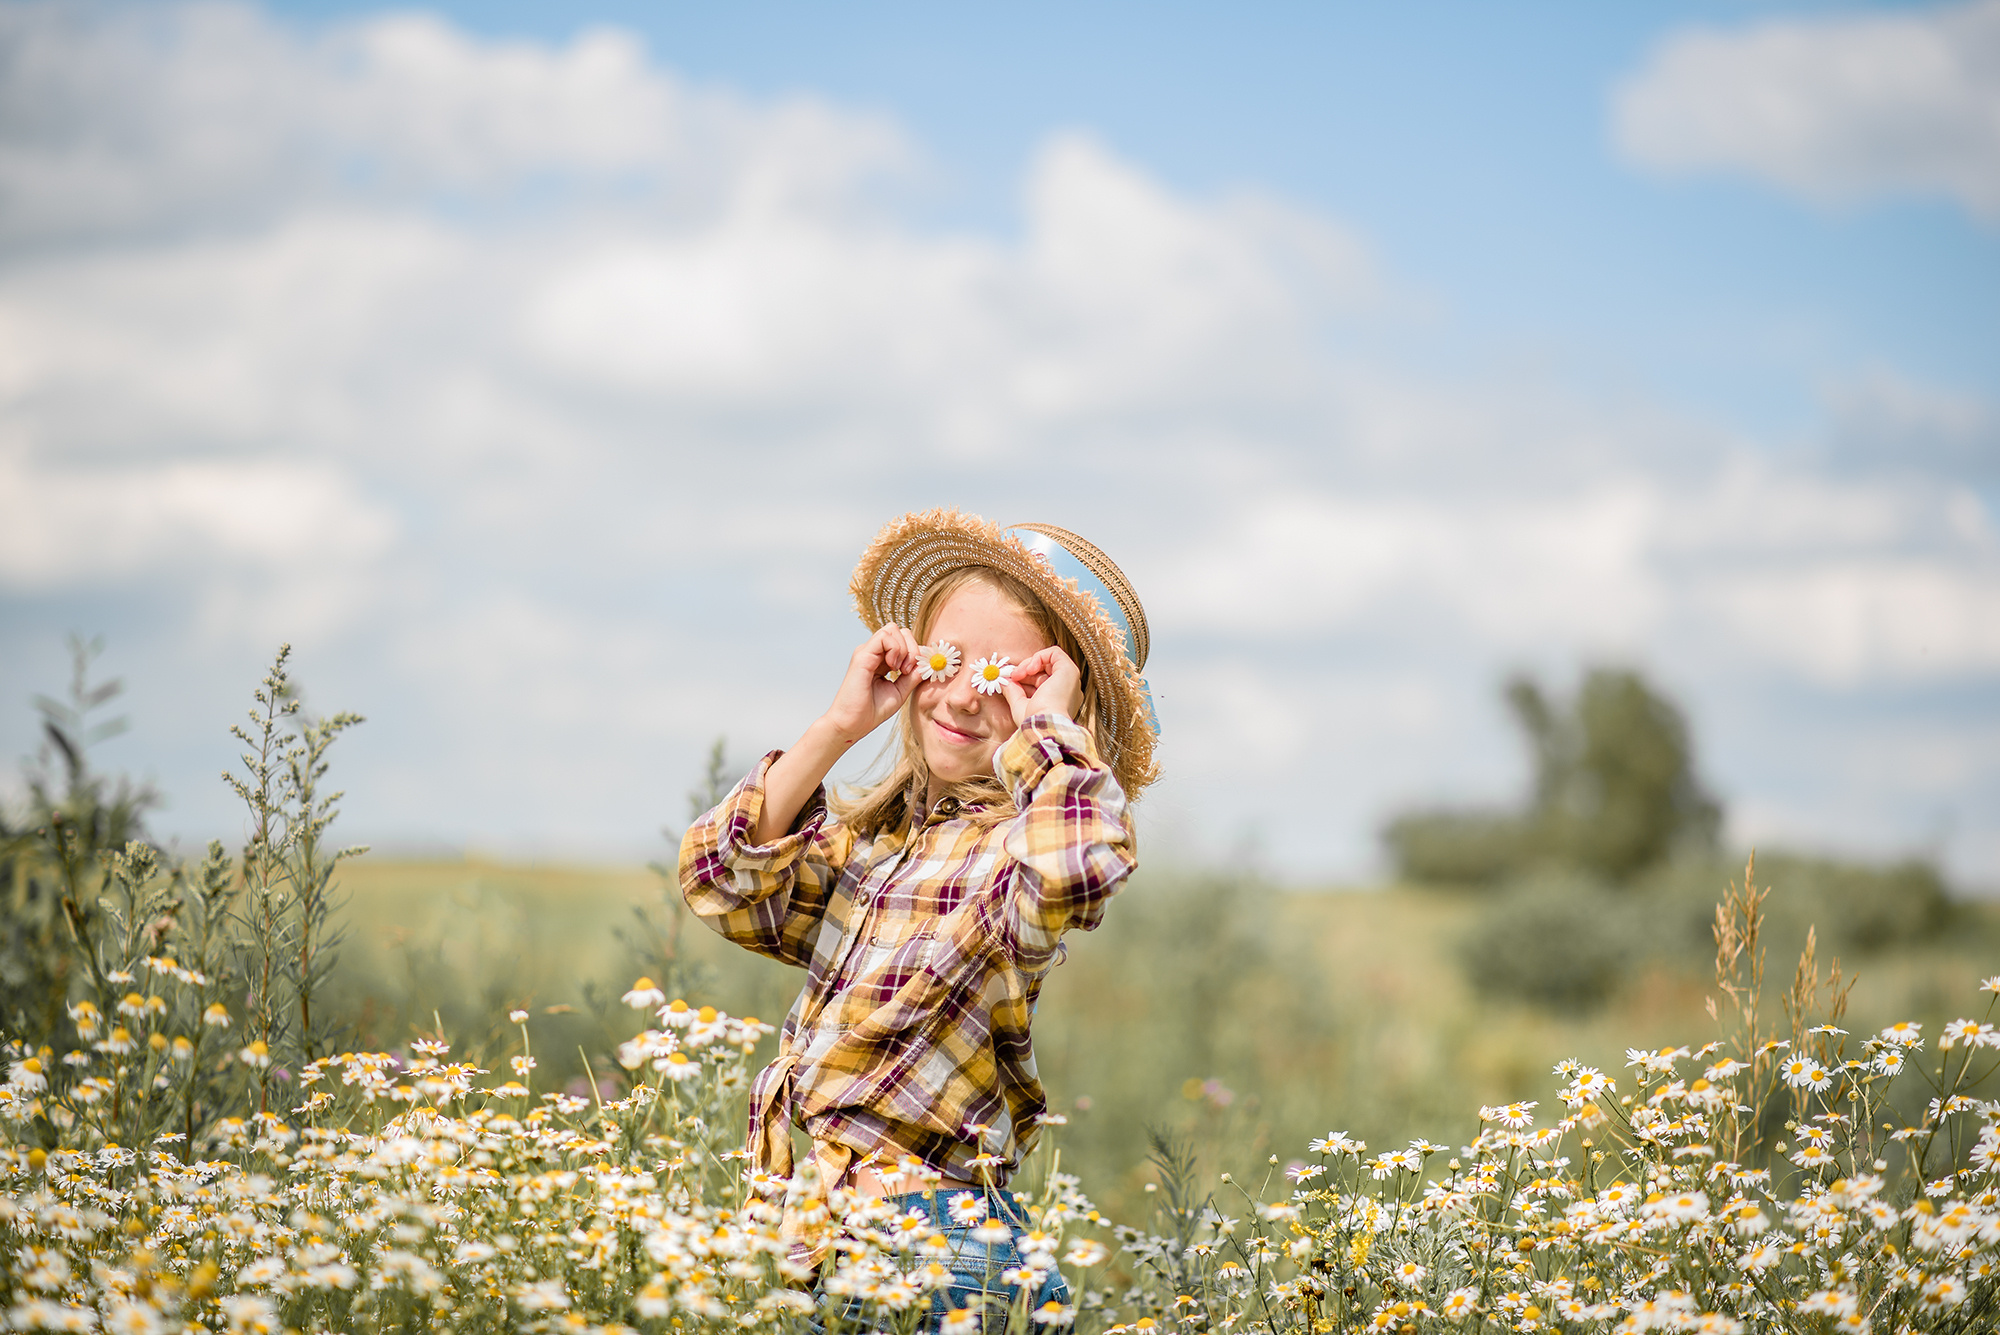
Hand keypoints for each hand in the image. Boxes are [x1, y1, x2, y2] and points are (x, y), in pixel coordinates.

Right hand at [819, 623, 922, 744]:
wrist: (852, 724)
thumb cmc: (872, 711)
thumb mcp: (900, 691)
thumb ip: (913, 675)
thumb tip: (927, 662)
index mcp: (882, 660)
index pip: (905, 641)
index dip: (917, 652)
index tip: (918, 671)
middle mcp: (874, 653)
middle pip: (900, 631)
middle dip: (912, 647)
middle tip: (907, 670)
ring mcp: (867, 652)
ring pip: (893, 629)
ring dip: (904, 648)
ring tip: (900, 670)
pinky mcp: (862, 655)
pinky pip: (884, 637)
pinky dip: (895, 649)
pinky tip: (893, 667)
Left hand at [998, 646, 1082, 726]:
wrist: (1043, 724)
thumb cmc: (1034, 721)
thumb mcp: (1020, 706)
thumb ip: (1014, 692)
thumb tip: (1005, 681)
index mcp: (1059, 699)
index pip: (1042, 681)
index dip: (1025, 677)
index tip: (1012, 680)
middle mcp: (1067, 689)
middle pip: (1045, 670)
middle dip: (1025, 670)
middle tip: (1012, 676)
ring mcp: (1070, 679)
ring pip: (1049, 660)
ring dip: (1030, 663)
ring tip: (1019, 674)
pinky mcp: (1069, 670)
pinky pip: (1054, 653)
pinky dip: (1039, 656)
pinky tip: (1030, 669)